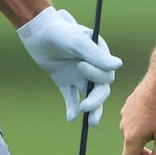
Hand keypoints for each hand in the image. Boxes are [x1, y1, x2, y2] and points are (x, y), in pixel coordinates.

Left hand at [18, 7, 122, 124]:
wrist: (37, 31)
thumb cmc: (60, 32)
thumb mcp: (78, 42)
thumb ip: (97, 55)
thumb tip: (118, 65)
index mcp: (100, 55)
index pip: (107, 74)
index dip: (97, 75)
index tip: (81, 65)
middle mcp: (92, 67)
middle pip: (101, 89)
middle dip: (96, 100)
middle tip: (85, 106)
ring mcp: (79, 76)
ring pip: (90, 97)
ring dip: (92, 109)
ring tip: (90, 122)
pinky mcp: (66, 82)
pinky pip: (71, 98)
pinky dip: (72, 108)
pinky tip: (70, 118)